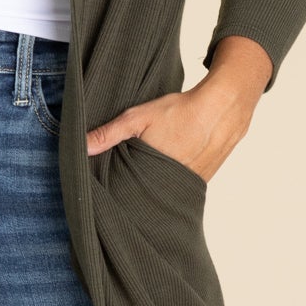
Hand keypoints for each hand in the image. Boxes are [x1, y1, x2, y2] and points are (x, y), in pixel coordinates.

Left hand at [85, 36, 272, 183]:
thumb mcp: (138, 117)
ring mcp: (189, 185)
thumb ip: (109, 133)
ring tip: (143, 178)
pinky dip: (170, 183)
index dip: (117, 193)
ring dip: (153, 188)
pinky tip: (164, 172)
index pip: (127, 195)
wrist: (224, 107)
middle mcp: (171, 185)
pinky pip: (179, 188)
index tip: (106, 190)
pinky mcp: (201, 181)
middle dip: (133, 193)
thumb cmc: (181, 111)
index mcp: (152, 174)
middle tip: (122, 185)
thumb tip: (81, 145)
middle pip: (145, 198)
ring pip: (163, 193)